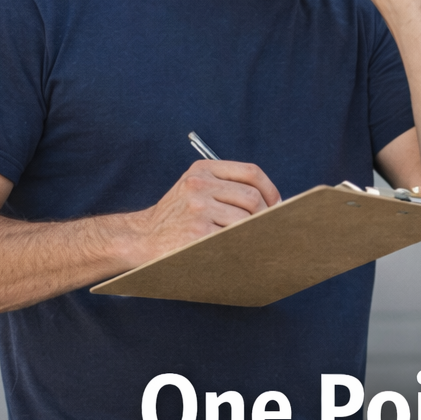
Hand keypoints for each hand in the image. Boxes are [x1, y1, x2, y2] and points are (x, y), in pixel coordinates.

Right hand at [124, 160, 279, 261]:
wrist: (143, 238)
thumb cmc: (178, 216)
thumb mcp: (195, 189)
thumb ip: (227, 188)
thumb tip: (275, 204)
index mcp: (202, 170)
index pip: (251, 172)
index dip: (270, 190)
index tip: (277, 205)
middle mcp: (199, 184)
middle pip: (252, 197)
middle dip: (266, 216)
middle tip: (269, 229)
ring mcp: (197, 209)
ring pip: (245, 221)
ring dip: (254, 233)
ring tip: (255, 240)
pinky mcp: (197, 233)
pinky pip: (232, 239)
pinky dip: (241, 246)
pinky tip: (240, 250)